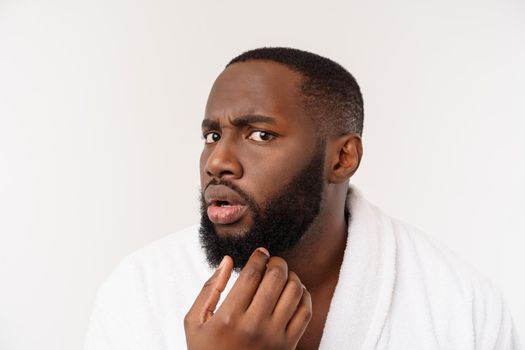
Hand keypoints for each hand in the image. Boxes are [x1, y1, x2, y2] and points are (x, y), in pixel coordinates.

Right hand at [184, 248, 311, 349]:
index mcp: (229, 317)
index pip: (252, 274)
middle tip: (273, 261)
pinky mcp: (288, 346)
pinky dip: (304, 296)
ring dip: (292, 276)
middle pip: (276, 278)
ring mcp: (274, 337)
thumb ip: (209, 289)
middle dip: (277, 262)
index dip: (259, 257)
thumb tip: (227, 261)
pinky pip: (305, 312)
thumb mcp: (195, 322)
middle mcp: (254, 325)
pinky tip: (294, 292)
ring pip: (294, 292)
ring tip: (283, 276)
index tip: (260, 252)